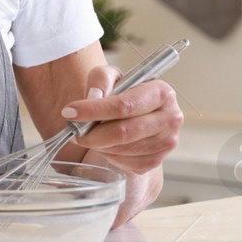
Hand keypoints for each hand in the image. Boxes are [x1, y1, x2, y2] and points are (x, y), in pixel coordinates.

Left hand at [59, 63, 182, 175]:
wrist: (137, 115)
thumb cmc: (124, 94)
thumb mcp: (112, 77)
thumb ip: (101, 79)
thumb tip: (94, 96)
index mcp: (161, 92)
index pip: (125, 105)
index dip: (94, 110)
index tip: (70, 112)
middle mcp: (171, 118)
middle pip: (123, 132)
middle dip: (92, 134)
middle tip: (74, 132)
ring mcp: (167, 142)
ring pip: (122, 149)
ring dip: (98, 145)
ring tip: (89, 136)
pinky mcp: (157, 160)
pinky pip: (126, 163)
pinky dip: (109, 156)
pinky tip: (106, 144)